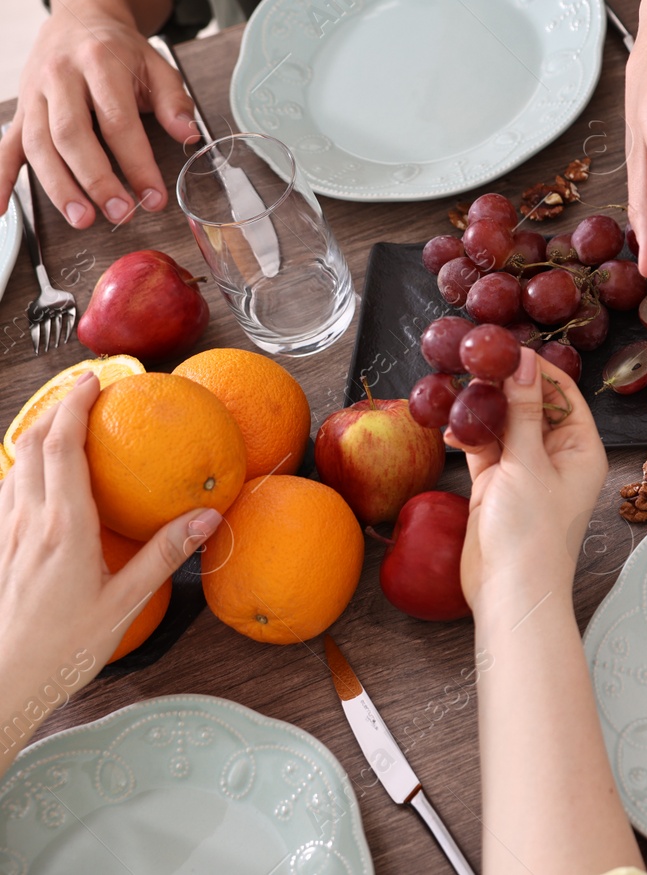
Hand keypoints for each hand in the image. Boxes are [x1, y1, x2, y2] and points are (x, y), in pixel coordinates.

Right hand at [0, 6, 192, 228]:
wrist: (79, 18)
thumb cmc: (121, 51)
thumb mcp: (157, 65)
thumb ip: (174, 102)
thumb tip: (190, 137)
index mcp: (99, 62)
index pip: (118, 121)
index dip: (137, 163)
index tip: (154, 196)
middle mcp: (59, 76)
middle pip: (71, 135)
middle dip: (95, 180)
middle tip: (120, 214)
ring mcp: (34, 93)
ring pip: (37, 144)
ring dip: (58, 186)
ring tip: (83, 219)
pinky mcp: (21, 108)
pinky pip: (5, 145)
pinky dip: (1, 177)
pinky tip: (0, 208)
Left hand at [0, 373, 220, 772]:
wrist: (6, 682)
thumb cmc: (64, 649)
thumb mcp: (126, 603)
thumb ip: (164, 554)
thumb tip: (208, 516)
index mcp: (63, 528)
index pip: (63, 448)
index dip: (75, 406)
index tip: (95, 381)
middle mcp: (27, 523)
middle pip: (31, 446)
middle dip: (55, 410)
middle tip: (84, 393)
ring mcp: (6, 536)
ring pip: (13, 467)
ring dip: (36, 437)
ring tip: (64, 427)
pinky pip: (7, 494)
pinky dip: (25, 469)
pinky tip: (42, 483)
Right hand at [450, 349, 606, 610]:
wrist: (508, 591)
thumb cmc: (532, 534)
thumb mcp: (527, 463)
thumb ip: (523, 411)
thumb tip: (523, 363)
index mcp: (581, 448)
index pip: (563, 393)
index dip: (536, 369)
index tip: (506, 348)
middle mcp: (557, 455)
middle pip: (532, 405)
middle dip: (504, 386)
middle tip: (474, 362)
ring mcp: (526, 469)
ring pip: (505, 424)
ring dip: (482, 409)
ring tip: (457, 390)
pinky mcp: (498, 483)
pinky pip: (484, 447)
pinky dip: (469, 435)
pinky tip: (450, 426)